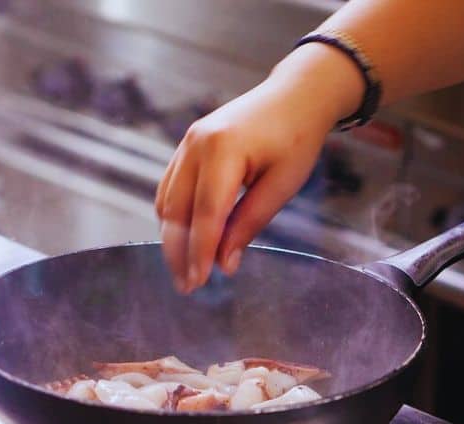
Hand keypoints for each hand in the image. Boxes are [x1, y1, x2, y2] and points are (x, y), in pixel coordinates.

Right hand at [155, 45, 360, 292]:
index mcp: (224, 149)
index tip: (199, 283)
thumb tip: (225, 263)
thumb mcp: (282, 185)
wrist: (294, 96)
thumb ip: (250, 222)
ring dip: (173, 239)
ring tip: (184, 271)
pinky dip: (173, 218)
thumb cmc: (296, 139)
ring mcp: (187, 144)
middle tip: (187, 287)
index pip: (206, 213)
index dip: (200, 252)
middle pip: (177, 210)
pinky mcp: (187, 147)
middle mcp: (196, 144)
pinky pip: (170, 189)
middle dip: (180, 252)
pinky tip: (183, 241)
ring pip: (167, 202)